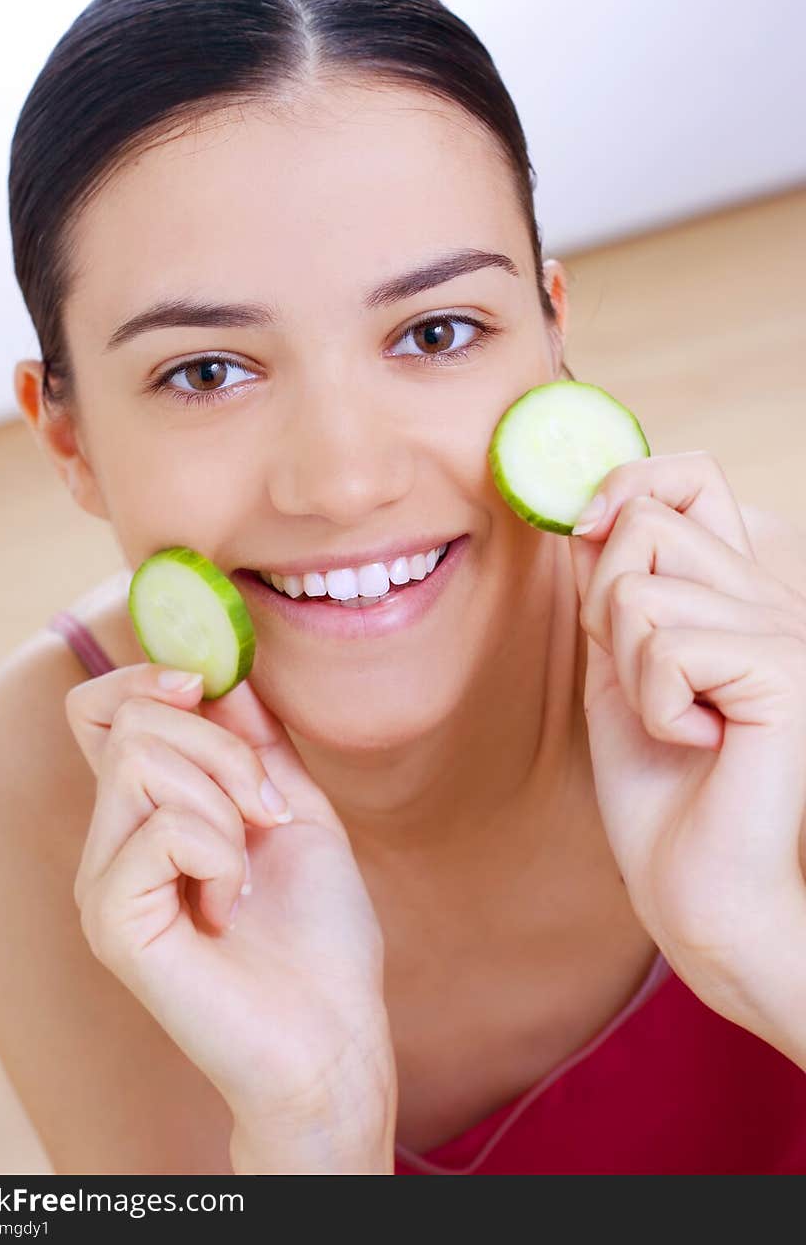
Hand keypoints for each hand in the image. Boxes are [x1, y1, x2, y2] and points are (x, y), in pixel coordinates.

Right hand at [65, 666, 396, 1135]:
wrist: (333, 1031)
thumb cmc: (318, 931)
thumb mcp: (293, 807)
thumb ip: (252, 739)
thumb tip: (223, 667)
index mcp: (146, 814)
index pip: (97, 713)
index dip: (141, 679)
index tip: (201, 684)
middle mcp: (110, 843)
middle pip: (132, 723)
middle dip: (223, 749)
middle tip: (264, 814)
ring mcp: (103, 882)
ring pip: (141, 760)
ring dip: (227, 802)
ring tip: (248, 870)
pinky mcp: (111, 920)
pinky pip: (162, 828)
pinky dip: (221, 853)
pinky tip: (230, 907)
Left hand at [568, 451, 805, 1058]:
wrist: (701, 894)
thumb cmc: (662, 793)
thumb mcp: (620, 667)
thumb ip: (613, 588)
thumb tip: (589, 507)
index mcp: (739, 591)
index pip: (689, 476)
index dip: (625, 485)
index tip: (585, 529)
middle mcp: (773, 596)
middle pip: (647, 520)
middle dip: (607, 607)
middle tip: (644, 683)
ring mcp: (787, 627)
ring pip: (641, 587)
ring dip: (627, 667)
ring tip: (677, 722)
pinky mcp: (786, 668)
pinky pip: (665, 645)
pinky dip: (654, 705)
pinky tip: (699, 742)